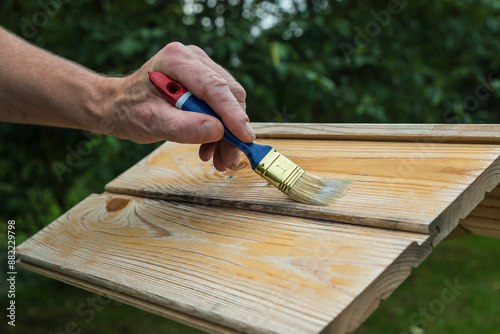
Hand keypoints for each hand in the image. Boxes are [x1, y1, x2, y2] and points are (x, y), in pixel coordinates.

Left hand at [98, 42, 254, 171]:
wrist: (118, 106)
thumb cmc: (129, 111)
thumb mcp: (151, 123)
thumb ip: (183, 127)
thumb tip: (218, 131)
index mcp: (178, 60)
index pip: (215, 87)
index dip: (233, 114)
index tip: (245, 138)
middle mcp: (193, 58)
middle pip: (228, 94)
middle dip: (232, 129)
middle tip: (229, 160)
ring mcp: (200, 67)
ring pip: (229, 102)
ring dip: (228, 133)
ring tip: (219, 160)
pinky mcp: (203, 80)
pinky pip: (221, 105)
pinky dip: (220, 128)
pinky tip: (209, 147)